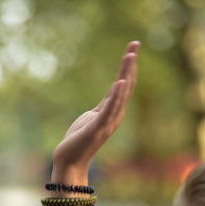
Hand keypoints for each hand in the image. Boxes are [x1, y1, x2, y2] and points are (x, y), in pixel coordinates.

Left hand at [51, 42, 138, 177]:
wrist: (69, 161)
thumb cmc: (79, 139)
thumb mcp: (93, 115)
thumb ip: (106, 103)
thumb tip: (116, 86)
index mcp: (113, 111)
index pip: (125, 84)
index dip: (129, 66)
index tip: (133, 47)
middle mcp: (115, 115)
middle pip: (127, 85)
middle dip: (130, 64)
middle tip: (135, 44)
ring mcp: (108, 122)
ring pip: (121, 94)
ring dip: (126, 74)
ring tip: (130, 56)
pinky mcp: (97, 128)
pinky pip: (109, 110)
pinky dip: (116, 96)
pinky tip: (120, 82)